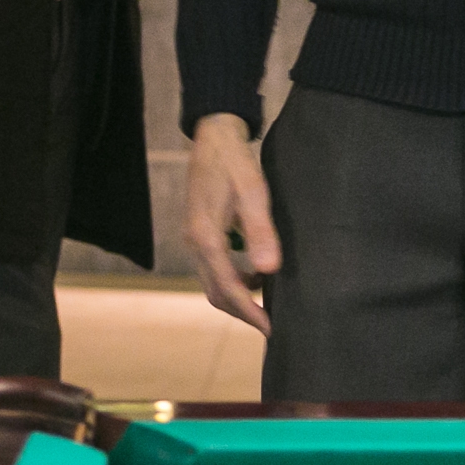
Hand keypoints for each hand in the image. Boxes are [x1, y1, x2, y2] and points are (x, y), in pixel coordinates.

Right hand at [184, 112, 279, 332]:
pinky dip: (234, 280)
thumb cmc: (235, 161)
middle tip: (270, 324)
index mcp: (205, 237)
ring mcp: (194, 239)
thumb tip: (269, 270)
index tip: (270, 328)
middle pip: (216, 292)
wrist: (214, 136)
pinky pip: (214, 268)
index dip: (250, 311)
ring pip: (213, 282)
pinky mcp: (199, 233)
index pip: (228, 288)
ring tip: (268, 302)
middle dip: (243, 312)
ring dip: (239, 296)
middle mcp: (194, 243)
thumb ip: (260, 231)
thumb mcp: (253, 192)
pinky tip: (257, 275)